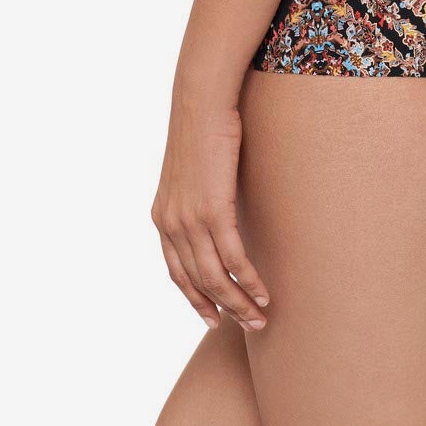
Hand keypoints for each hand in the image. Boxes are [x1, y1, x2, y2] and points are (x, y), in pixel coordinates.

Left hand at [150, 95, 270, 329]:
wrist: (200, 100)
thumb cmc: (203, 125)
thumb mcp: (191, 169)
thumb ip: (196, 195)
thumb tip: (216, 207)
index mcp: (162, 216)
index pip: (176, 271)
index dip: (194, 298)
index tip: (211, 317)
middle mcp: (170, 223)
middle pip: (196, 281)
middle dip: (222, 308)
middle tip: (246, 325)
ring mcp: (189, 219)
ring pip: (214, 276)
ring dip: (239, 302)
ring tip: (259, 319)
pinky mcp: (212, 210)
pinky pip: (232, 257)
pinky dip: (248, 279)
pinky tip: (263, 292)